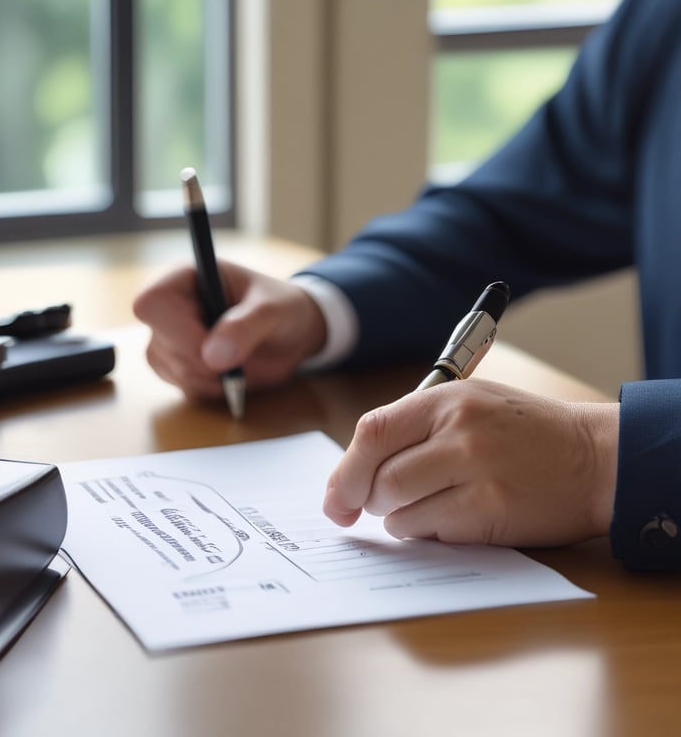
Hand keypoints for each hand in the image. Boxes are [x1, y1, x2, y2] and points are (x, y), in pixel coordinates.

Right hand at [133, 260, 326, 399]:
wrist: (290, 334)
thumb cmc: (281, 308)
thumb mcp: (273, 310)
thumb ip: (246, 326)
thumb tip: (212, 355)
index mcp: (185, 278)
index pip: (151, 303)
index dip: (178, 331)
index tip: (215, 347)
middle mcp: (169, 306)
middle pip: (161, 345)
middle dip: (205, 362)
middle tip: (242, 358)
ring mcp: (168, 338)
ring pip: (172, 370)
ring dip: (213, 378)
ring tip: (243, 362)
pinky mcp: (176, 366)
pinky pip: (184, 387)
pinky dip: (214, 389)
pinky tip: (233, 374)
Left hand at [323, 379, 618, 547]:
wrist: (595, 457)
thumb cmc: (525, 431)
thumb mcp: (469, 404)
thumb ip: (413, 428)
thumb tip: (354, 472)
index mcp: (446, 399)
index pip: (372, 431)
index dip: (344, 470)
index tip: (336, 498)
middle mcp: (459, 432)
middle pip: (379, 477)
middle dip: (367, 499)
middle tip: (377, 504)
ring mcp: (476, 472)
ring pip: (398, 509)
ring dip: (397, 518)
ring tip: (422, 508)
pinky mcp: (491, 512)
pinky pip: (430, 531)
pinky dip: (426, 531)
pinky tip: (450, 518)